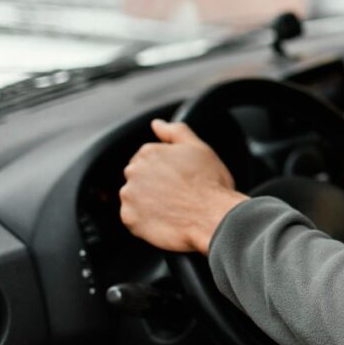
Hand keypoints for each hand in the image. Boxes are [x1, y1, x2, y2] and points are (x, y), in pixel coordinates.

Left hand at [119, 119, 247, 254]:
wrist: (213, 217)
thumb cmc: (210, 183)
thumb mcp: (199, 148)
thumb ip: (175, 131)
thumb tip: (157, 124)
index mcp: (149, 152)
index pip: (147, 158)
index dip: (165, 169)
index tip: (178, 178)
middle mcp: (134, 171)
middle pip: (139, 177)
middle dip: (154, 184)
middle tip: (177, 194)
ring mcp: (130, 196)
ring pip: (134, 197)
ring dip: (148, 202)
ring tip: (173, 208)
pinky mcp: (130, 219)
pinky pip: (133, 219)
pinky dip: (145, 220)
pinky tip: (166, 219)